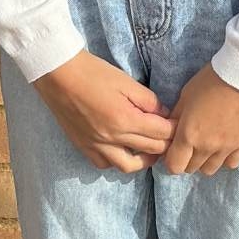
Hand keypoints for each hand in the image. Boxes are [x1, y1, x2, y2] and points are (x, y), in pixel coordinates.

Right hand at [33, 50, 173, 172]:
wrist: (58, 74)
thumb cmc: (93, 72)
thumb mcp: (126, 82)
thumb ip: (149, 101)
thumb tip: (163, 115)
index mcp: (125, 120)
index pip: (161, 133)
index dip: (175, 129)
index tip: (180, 124)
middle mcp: (112, 138)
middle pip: (150, 150)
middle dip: (165, 144)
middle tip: (171, 136)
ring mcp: (96, 146)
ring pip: (128, 166)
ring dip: (144, 159)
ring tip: (150, 148)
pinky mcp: (83, 146)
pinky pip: (104, 164)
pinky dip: (117, 160)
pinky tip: (121, 149)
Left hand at [161, 61, 238, 175]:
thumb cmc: (210, 81)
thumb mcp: (185, 96)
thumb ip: (177, 118)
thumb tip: (171, 133)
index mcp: (188, 134)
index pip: (174, 166)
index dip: (171, 159)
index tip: (174, 150)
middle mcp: (206, 147)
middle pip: (191, 168)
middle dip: (187, 159)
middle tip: (190, 144)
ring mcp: (226, 148)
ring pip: (210, 170)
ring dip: (205, 160)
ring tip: (207, 145)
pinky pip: (230, 164)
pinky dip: (224, 158)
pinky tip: (223, 146)